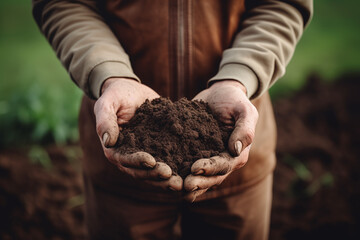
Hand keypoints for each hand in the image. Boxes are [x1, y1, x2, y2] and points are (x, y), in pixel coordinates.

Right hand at [94, 78, 181, 190]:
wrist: (131, 91)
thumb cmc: (116, 95)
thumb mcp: (107, 103)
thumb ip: (105, 120)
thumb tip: (108, 141)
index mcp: (114, 148)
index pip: (124, 160)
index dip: (137, 162)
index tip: (151, 162)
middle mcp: (128, 157)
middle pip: (141, 172)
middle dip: (156, 176)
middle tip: (173, 179)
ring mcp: (143, 156)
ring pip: (153, 173)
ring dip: (166, 180)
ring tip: (182, 183)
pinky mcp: (157, 151)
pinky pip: (166, 162)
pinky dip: (176, 169)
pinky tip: (189, 173)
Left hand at [184, 80, 257, 200]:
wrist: (220, 94)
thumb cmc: (235, 101)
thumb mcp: (244, 111)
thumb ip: (244, 130)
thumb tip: (235, 150)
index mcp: (237, 154)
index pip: (224, 165)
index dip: (210, 169)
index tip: (195, 168)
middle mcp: (224, 162)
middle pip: (212, 177)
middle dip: (199, 182)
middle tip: (185, 185)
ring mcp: (209, 160)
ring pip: (201, 178)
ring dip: (190, 185)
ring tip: (175, 187)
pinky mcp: (195, 155)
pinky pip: (188, 168)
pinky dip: (180, 176)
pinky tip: (168, 179)